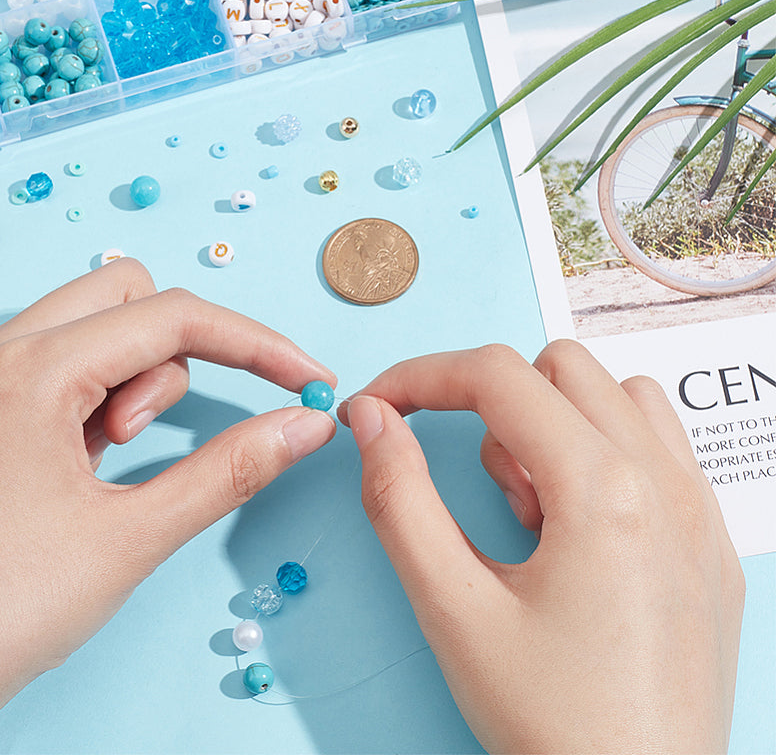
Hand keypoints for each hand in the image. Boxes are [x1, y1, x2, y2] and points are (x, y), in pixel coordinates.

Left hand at [0, 260, 336, 753]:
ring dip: (125, 375)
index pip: (173, 316)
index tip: (305, 380)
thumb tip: (305, 424)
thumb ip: (232, 469)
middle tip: (140, 440)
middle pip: (125, 293)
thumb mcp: (134, 538)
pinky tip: (76, 461)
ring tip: (103, 459)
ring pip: (87, 323)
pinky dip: (87, 391)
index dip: (256, 345)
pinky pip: (49, 359)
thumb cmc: (3, 612)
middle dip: (170, 353)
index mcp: (31, 370)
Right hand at [342, 340, 743, 754]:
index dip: (420, 377)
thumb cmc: (553, 723)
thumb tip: (373, 418)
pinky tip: (581, 527)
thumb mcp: (452, 610)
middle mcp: (667, 483)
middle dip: (496, 404)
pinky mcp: (712, 543)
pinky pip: (660, 446)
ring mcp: (702, 511)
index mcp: (603, 490)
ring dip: (558, 423)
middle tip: (482, 491)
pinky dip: (606, 451)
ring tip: (536, 512)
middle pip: (560, 367)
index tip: (380, 408)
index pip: (496, 374)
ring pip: (618, 395)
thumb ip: (399, 498)